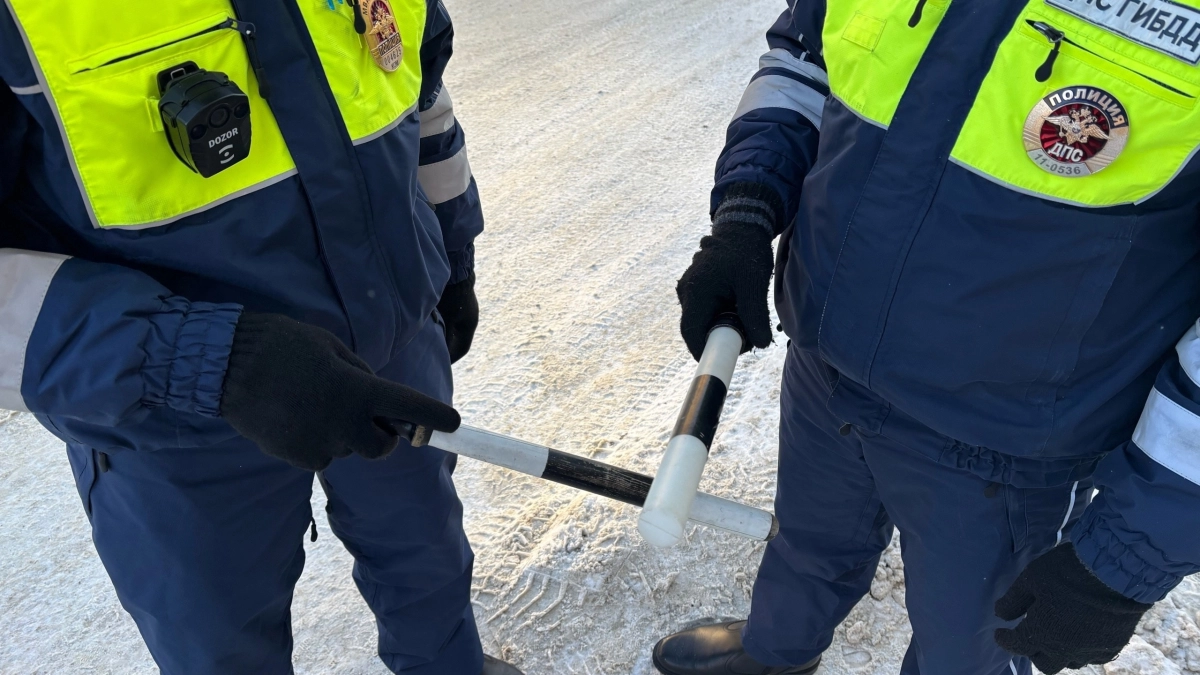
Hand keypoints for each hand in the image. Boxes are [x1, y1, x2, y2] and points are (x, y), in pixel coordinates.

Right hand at [220, 312, 460, 470]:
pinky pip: (320, 454)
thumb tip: (375, 396)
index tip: (454, 424)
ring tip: (312, 405)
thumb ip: (360, 374)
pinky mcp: (296, 459)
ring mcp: (320, 444)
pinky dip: (317, 441)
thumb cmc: (281, 345)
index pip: (408, 407)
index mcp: (357, 390)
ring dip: (342, 434)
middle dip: (382, 436)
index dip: (434, 416)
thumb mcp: (331, 347)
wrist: (225, 366)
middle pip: (381, 448)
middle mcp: (344, 423)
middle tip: (369, 418)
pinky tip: (294, 417)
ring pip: (347, 449)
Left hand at [437, 271, 478, 363]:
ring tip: (433, 343)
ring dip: (446, 337)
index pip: (462, 349)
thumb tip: (443, 352)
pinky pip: (452, 320)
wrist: (457, 270)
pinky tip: (433, 326)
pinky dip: (444, 327)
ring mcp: (465, 310)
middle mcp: (469, 319)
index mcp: (469, 325)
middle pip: (459, 340)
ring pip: (455, 330)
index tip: (442, 366)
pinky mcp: (458, 303)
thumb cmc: (452, 295)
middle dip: (448, 349)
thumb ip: (446, 335)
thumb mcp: (447, 318)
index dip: (452, 358)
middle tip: (436, 357)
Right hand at [676, 182, 781, 360]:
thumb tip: (760, 344)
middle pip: (698, 329)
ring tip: (745, 314)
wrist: (741, 227)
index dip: (703, 351)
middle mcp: (687, 292)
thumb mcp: (754, 284)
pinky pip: (706, 311)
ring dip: (723, 326)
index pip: (691, 332)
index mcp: (696, 291)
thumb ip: (755, 315)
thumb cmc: (746, 251)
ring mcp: (690, 290)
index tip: (721, 360)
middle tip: (746, 336)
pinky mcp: (697, 290)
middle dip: (720, 338)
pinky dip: (722, 315)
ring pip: (703, 321)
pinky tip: (738, 305)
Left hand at [994, 544, 1151, 672]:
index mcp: (1041, 633)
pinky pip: (1093, 656)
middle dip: (1033, 652)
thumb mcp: (1030, 579)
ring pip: (1070, 662)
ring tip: (1056, 636)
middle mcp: (1065, 649)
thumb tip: (1000, 615)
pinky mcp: (1112, 646)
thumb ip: (1013, 600)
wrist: (1114, 572)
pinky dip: (1083, 649)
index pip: (1017, 645)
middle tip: (1030, 637)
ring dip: (1059, 652)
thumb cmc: (1066, 572)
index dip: (1005, 640)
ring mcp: (1090, 650)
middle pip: (1044, 663)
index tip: (999, 633)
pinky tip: (1081, 636)